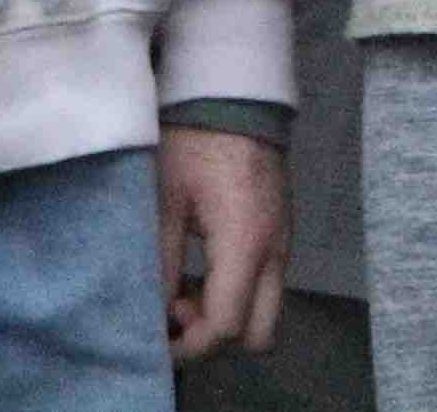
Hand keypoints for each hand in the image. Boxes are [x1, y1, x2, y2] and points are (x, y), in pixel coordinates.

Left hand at [154, 123, 288, 362]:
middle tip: (179, 308)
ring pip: (265, 312)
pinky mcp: (281, 232)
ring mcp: (284, 242)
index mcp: (245, 242)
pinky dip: (235, 293)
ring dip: (225, 315)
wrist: (236, 92)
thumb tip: (151, 312)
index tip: (157, 329)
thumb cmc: (194, 141)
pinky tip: (203, 268)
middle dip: (215, 337)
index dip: (188, 343)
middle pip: (259, 334)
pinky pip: (265, 285)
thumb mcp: (165, 201)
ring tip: (185, 286)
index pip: (225, 325)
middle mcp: (275, 251)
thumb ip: (161, 262)